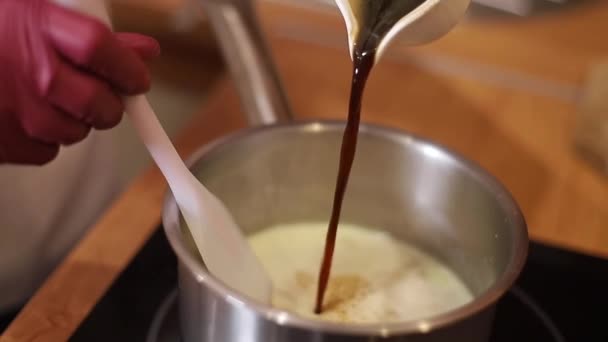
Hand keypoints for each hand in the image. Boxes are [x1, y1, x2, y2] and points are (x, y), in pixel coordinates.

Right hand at [0, 0, 159, 164]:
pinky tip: (20, 115)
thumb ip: (91, 32)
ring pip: (74, 133)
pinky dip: (43, 139)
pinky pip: (46, 151)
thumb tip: (146, 51)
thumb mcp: (32, 11)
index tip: (137, 78)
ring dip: (73, 121)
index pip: (103, 49)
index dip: (129, 67)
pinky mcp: (2, 143)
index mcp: (37, 26)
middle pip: (98, 104)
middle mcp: (31, 73)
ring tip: (44, 98)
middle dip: (109, 106)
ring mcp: (15, 111)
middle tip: (102, 97)